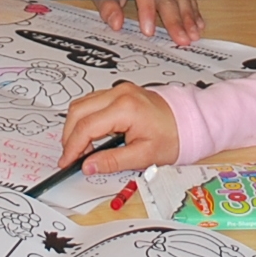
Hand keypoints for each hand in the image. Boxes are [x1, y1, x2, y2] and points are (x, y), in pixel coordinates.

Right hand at [56, 84, 177, 171]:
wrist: (189, 120)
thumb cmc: (173, 136)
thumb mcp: (144, 155)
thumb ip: (113, 161)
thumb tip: (88, 166)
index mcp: (125, 108)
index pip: (87, 126)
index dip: (73, 147)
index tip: (66, 162)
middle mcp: (119, 93)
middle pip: (78, 111)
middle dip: (69, 136)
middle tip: (71, 157)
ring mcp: (118, 90)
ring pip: (81, 104)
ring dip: (76, 126)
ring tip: (81, 149)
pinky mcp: (119, 92)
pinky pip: (91, 102)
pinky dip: (85, 119)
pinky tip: (90, 136)